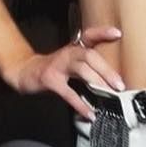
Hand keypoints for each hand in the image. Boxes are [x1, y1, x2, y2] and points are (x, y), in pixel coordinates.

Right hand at [8, 25, 124, 121]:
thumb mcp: (71, 62)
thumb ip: (88, 67)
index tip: (118, 33)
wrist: (25, 72)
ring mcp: (58, 66)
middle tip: (120, 84)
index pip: (89, 36)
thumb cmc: (54, 69)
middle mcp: (67, 53)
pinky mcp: (50, 80)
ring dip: (97, 82)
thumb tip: (112, 83)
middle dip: (107, 70)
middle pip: (90, 56)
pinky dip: (80, 104)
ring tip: (109, 94)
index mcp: (74, 48)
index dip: (103, 33)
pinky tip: (89, 113)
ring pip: (81, 70)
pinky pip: (68, 93)